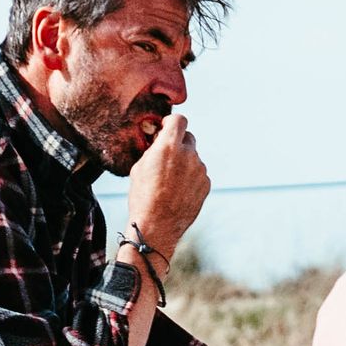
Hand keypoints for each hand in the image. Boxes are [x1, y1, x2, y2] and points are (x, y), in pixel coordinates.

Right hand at [130, 110, 210, 257]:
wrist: (157, 226)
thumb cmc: (142, 196)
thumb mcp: (139, 167)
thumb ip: (153, 149)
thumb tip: (160, 140)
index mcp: (168, 146)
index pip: (179, 120)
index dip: (172, 123)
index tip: (166, 129)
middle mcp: (188, 154)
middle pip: (188, 137)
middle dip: (178, 143)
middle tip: (167, 156)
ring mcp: (200, 170)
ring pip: (193, 158)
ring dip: (184, 163)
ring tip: (169, 182)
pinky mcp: (206, 184)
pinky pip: (198, 174)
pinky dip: (190, 178)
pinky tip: (178, 192)